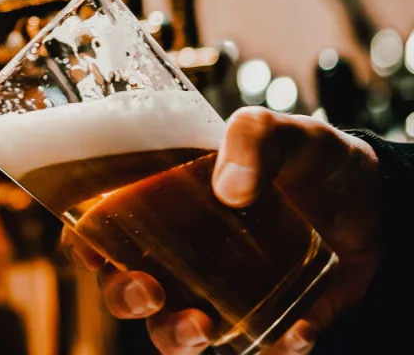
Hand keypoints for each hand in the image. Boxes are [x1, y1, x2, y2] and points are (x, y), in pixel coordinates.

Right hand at [62, 107, 381, 353]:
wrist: (376, 201)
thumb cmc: (312, 157)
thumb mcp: (283, 130)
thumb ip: (252, 137)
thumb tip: (228, 190)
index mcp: (169, 197)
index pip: (106, 222)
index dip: (85, 240)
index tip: (88, 250)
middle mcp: (184, 247)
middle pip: (125, 283)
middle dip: (123, 296)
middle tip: (148, 291)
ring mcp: (221, 287)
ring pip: (173, 328)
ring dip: (175, 337)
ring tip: (204, 328)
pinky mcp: (266, 318)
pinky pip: (251, 346)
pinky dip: (268, 347)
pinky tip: (295, 328)